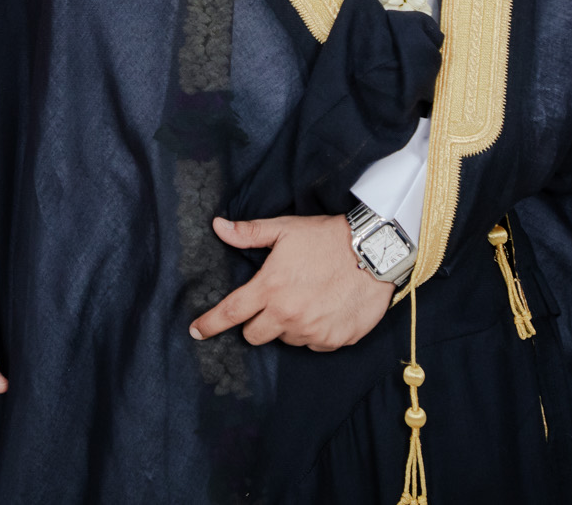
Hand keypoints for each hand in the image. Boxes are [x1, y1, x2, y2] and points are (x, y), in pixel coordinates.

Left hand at [188, 214, 392, 350]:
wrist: (375, 252)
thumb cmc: (328, 237)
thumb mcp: (285, 229)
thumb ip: (249, 233)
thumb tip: (218, 226)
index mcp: (270, 288)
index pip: (230, 313)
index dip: (209, 324)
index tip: (195, 332)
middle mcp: (288, 314)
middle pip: (254, 335)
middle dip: (257, 322)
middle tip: (274, 301)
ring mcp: (312, 331)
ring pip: (285, 339)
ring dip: (288, 325)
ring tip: (306, 299)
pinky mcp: (334, 340)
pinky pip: (313, 344)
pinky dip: (314, 332)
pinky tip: (325, 309)